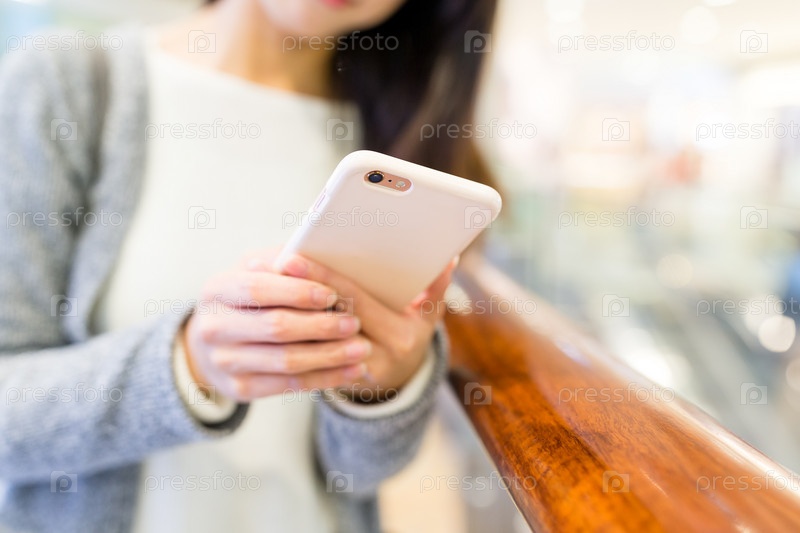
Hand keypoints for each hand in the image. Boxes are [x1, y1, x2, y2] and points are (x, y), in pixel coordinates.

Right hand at [181, 250, 372, 402]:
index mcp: (216, 291)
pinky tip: (350, 371)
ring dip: (330, 356)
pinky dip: (325, 377)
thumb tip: (303, 259)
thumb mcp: (255, 272)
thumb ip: (279, 262)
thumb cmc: (247, 298)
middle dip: (321, 325)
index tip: (331, 294)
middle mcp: (214, 328)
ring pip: (287, 361)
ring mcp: (224, 362)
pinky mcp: (240, 388)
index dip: (296, 292)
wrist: (215, 344)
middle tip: (354, 323)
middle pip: (276, 328)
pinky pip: (290, 385)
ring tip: (360, 349)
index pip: (258, 289)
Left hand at [275, 254, 456, 401]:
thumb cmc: (408, 332)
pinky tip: (266, 315)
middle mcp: (377, 357)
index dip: (323, 278)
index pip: (355, 300)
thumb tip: (449, 260)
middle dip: (297, 291)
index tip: (294, 256)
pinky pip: (308, 360)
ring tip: (260, 287)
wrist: (398, 378)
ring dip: (287, 315)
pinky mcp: (336, 382)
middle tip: (266, 266)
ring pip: (313, 344)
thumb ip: (435, 289)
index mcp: (400, 335)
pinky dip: (288, 336)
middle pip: (328, 320)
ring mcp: (354, 374)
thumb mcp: (426, 315)